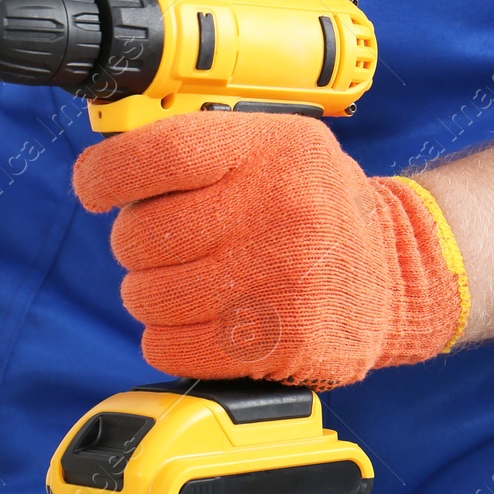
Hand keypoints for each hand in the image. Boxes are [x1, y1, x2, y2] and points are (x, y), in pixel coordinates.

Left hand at [72, 111, 470, 387]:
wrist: (398, 272)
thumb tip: (105, 167)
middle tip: (166, 244)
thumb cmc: (311, 205)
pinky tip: (199, 321)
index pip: (157, 154)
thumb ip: (197, 146)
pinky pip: (169, 347)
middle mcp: (278, 210)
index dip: (106, 174)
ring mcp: (281, 281)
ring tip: (190, 282)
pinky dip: (167, 338)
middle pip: (141, 234)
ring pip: (147, 295)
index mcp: (270, 149)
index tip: (95, 187)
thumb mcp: (273, 147)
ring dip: (151, 293)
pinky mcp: (279, 344)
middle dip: (136, 243)